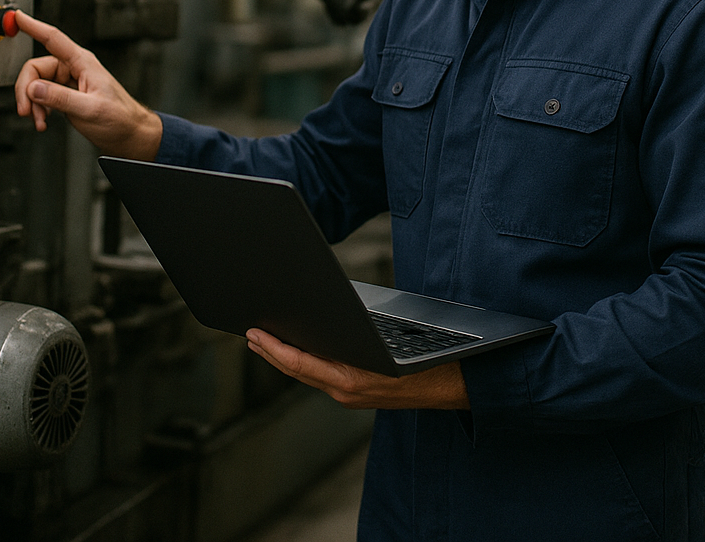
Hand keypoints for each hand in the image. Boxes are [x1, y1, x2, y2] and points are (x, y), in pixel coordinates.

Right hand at [13, 10, 162, 159]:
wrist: (129, 134)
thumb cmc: (120, 118)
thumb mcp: (90, 109)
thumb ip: (61, 98)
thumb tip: (34, 88)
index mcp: (82, 63)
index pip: (53, 38)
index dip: (33, 26)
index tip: (17, 17)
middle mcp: (74, 68)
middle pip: (35, 68)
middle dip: (26, 90)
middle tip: (26, 110)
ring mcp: (68, 82)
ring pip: (36, 84)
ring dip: (32, 103)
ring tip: (39, 121)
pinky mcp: (66, 95)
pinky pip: (42, 96)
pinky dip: (38, 109)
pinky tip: (44, 121)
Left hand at [245, 328, 469, 409]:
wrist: (455, 385)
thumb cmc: (427, 358)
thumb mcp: (392, 338)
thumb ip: (357, 330)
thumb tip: (324, 308)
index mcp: (352, 380)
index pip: (301, 365)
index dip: (274, 349)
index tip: (253, 334)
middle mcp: (346, 392)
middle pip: (297, 371)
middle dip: (271, 352)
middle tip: (249, 334)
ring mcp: (350, 396)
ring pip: (308, 376)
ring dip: (284, 358)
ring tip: (263, 341)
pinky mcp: (357, 393)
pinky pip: (321, 378)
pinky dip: (303, 363)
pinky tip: (297, 350)